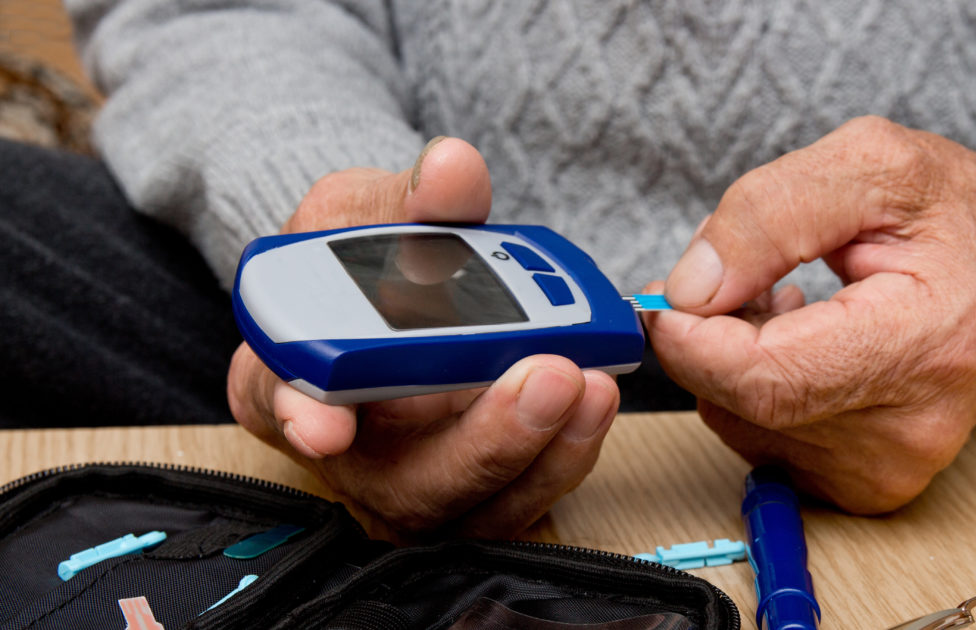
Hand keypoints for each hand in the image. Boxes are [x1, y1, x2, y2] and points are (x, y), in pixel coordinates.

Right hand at [228, 137, 619, 536]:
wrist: (412, 289)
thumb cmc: (371, 256)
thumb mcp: (373, 209)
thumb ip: (408, 198)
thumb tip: (452, 170)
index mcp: (289, 373)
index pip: (277, 402)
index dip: (300, 415)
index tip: (325, 423)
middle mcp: (352, 450)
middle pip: (402, 479)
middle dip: (480, 439)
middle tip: (544, 376)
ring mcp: (419, 479)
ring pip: (473, 504)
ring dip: (539, 451)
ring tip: (590, 384)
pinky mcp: (481, 488)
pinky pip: (523, 496)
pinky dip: (565, 454)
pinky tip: (597, 399)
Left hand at [646, 116, 975, 512]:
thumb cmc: (952, 212)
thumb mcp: (870, 163)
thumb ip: (770, 213)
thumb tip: (690, 288)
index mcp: (930, 341)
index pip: (767, 376)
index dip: (694, 338)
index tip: (666, 296)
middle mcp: (915, 428)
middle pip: (744, 405)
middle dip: (709, 337)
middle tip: (738, 274)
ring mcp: (892, 469)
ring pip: (740, 423)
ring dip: (733, 359)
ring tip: (789, 301)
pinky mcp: (868, 487)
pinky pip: (761, 440)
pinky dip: (755, 389)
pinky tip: (799, 344)